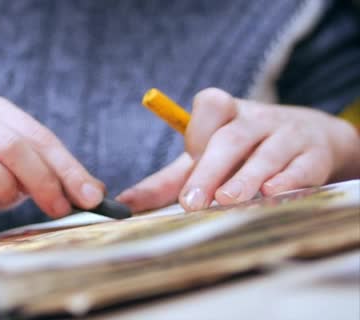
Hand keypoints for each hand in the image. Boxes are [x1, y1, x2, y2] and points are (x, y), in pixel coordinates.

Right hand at [0, 88, 104, 239]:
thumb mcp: (17, 174)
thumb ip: (50, 174)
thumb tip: (95, 191)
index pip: (36, 134)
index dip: (67, 166)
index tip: (90, 195)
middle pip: (11, 144)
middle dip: (43, 180)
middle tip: (61, 208)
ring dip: (2, 187)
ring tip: (6, 200)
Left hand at [117, 88, 359, 211]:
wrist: (311, 142)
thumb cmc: (243, 154)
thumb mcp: (204, 160)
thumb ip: (166, 181)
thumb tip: (122, 204)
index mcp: (227, 113)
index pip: (210, 104)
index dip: (199, 130)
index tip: (189, 155)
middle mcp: (257, 119)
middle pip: (232, 138)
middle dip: (210, 170)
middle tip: (193, 202)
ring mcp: (289, 135)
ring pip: (267, 153)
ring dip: (246, 178)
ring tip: (228, 201)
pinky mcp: (315, 156)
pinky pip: (303, 166)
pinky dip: (289, 180)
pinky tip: (273, 194)